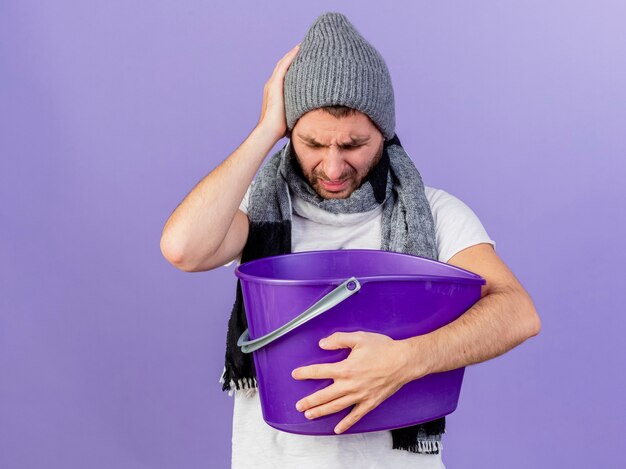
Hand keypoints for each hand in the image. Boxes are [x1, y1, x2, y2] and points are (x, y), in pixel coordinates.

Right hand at [257, 43, 300, 140]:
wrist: (270, 130)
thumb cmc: (280, 128)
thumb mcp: (291, 115)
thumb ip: (297, 112)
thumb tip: (311, 116)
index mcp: (274, 91)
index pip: (283, 74)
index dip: (291, 65)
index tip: (301, 58)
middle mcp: (271, 85)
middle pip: (282, 65)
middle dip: (292, 56)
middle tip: (303, 47)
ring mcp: (272, 84)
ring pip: (283, 63)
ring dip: (292, 53)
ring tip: (302, 45)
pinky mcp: (275, 85)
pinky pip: (283, 66)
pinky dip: (290, 57)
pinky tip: (298, 50)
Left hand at [291, 331, 413, 433]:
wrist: (404, 361)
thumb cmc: (383, 348)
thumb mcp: (359, 338)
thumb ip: (339, 340)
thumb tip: (323, 344)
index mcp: (345, 368)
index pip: (320, 371)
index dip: (305, 373)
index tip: (296, 374)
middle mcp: (350, 385)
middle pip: (324, 395)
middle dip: (309, 401)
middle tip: (299, 405)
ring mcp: (360, 396)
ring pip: (336, 407)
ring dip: (321, 412)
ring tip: (310, 415)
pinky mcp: (370, 402)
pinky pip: (355, 416)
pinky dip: (346, 423)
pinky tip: (337, 429)